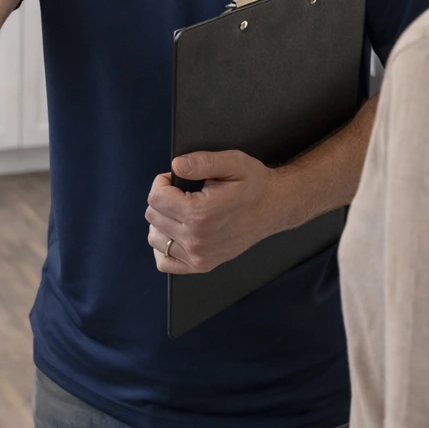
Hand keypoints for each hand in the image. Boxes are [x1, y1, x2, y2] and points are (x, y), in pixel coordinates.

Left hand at [145, 150, 289, 273]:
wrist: (274, 208)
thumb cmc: (254, 184)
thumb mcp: (233, 163)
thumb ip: (202, 161)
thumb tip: (176, 166)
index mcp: (200, 214)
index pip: (155, 198)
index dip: (162, 183)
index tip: (175, 180)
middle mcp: (197, 239)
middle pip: (153, 216)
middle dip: (163, 200)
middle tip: (183, 194)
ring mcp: (199, 256)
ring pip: (155, 237)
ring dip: (162, 222)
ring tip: (181, 212)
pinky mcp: (201, 265)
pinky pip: (164, 261)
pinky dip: (165, 247)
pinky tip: (177, 232)